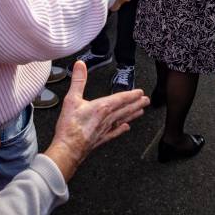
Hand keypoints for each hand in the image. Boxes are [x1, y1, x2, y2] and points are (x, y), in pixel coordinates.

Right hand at [41, 61, 147, 181]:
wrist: (68, 148)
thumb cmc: (70, 126)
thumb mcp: (71, 99)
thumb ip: (78, 81)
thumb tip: (80, 65)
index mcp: (102, 107)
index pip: (121, 98)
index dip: (131, 95)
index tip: (140, 92)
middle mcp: (107, 118)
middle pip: (125, 109)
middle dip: (136, 104)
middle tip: (146, 101)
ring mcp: (105, 129)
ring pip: (123, 119)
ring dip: (132, 115)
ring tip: (141, 111)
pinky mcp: (101, 139)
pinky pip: (115, 132)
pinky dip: (121, 129)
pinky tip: (126, 128)